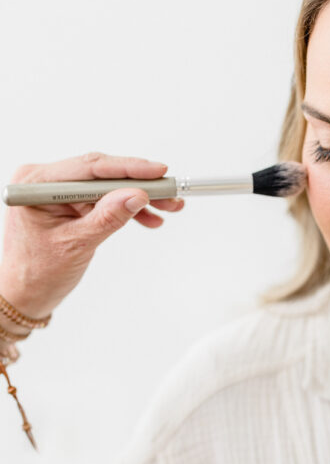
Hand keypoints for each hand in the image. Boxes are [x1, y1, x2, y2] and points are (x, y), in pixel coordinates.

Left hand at [0, 152, 183, 319]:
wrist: (24, 295)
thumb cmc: (37, 273)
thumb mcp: (76, 244)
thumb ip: (107, 217)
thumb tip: (137, 195)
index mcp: (36, 184)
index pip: (89, 168)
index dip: (128, 168)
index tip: (158, 172)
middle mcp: (45, 181)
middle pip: (101, 174)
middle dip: (139, 185)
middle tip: (170, 193)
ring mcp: (57, 192)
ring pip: (107, 187)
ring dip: (137, 198)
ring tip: (167, 208)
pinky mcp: (69, 203)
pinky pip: (103, 200)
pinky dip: (125, 209)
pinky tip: (148, 218)